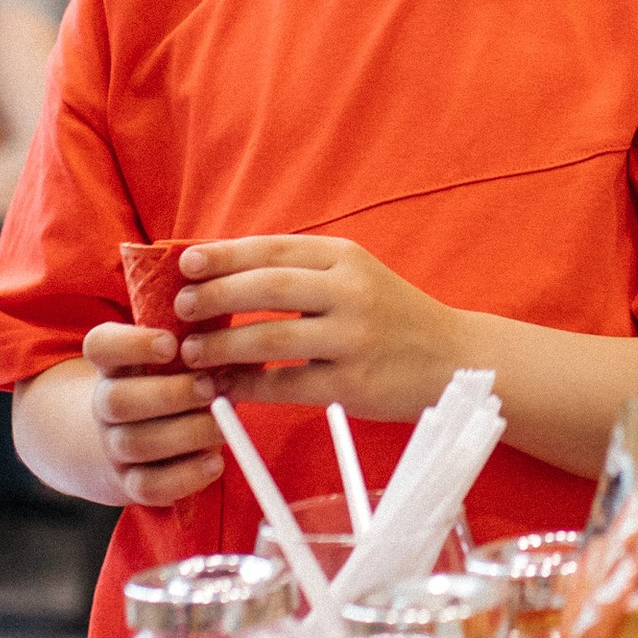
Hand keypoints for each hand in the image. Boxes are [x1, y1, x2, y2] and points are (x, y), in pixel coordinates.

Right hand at [77, 320, 224, 508]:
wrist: (139, 436)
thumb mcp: (175, 359)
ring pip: (135, 443)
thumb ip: (199, 349)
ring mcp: (114, 445)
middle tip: (209, 388)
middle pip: (116, 400)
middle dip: (168, 394)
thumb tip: (242, 345)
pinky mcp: (130, 482)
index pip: (100, 346)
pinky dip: (184, 477)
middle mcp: (105, 404)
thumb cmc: (171, 383)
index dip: (130, 345)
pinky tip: (215, 463)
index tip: (171, 344)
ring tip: (222, 426)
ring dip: (184, 434)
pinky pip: (149, 486)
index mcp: (113, 365)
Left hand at [174, 236, 466, 419]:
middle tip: (182, 307)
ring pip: (271, 336)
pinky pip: (286, 384)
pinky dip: (249, 386)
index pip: (273, 249)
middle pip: (268, 287)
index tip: (186, 263)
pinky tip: (225, 388)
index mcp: (346, 258)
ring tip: (192, 353)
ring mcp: (353, 338)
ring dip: (223, 345)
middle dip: (216, 295)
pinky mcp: (352, 383)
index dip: (224, 255)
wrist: (455, 359)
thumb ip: (303, 273)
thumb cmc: (390, 317)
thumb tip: (224, 275)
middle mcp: (351, 291)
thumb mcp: (356, 277)